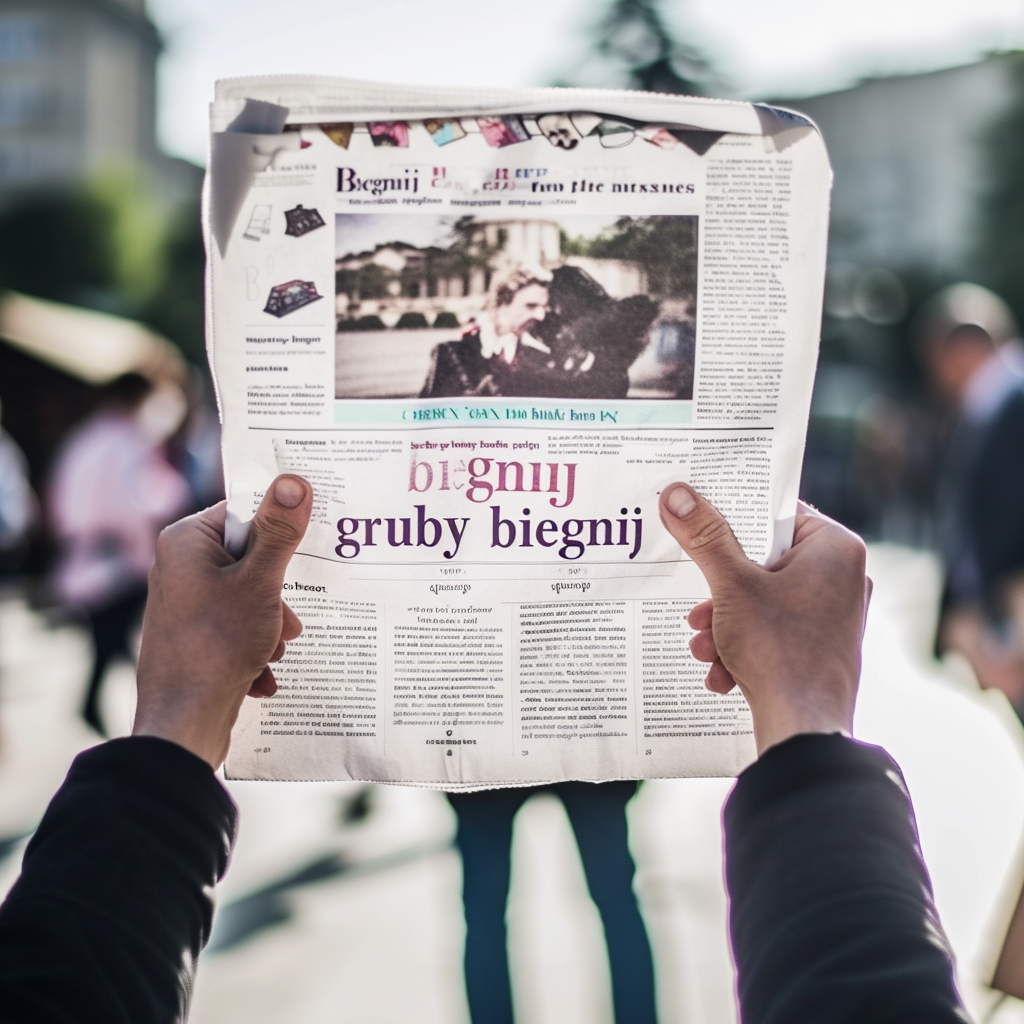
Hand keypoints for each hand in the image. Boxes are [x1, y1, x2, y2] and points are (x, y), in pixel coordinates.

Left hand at [133, 475, 312, 767]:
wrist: (184, 722)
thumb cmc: (216, 645)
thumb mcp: (260, 582)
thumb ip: (279, 532)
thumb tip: (294, 481)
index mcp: (186, 541)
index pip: (242, 511)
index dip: (277, 529)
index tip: (306, 543)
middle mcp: (179, 568)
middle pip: (249, 557)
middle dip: (277, 591)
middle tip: (289, 617)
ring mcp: (184, 606)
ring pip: (247, 597)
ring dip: (270, 624)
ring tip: (273, 649)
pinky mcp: (192, 638)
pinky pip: (236, 629)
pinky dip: (255, 649)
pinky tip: (261, 676)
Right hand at [659, 484, 869, 754]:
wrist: (804, 730)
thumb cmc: (780, 651)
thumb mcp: (731, 586)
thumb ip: (704, 536)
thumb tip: (678, 493)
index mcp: (835, 548)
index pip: (777, 514)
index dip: (733, 523)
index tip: (701, 531)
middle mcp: (843, 577)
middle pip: (763, 563)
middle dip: (720, 593)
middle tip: (698, 612)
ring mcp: (835, 615)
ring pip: (762, 602)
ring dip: (725, 624)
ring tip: (705, 648)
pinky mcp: (823, 647)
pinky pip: (774, 632)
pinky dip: (743, 647)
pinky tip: (722, 672)